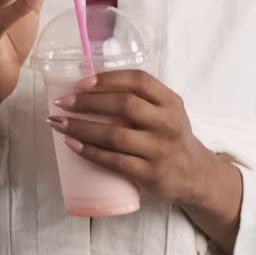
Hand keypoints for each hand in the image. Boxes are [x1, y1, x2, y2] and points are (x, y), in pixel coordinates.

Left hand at [45, 69, 219, 206]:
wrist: (196, 176)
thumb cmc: (171, 137)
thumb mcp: (167, 111)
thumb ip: (141, 98)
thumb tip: (90, 85)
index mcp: (171, 102)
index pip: (138, 80)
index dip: (107, 78)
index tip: (81, 82)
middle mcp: (168, 123)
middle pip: (123, 105)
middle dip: (87, 102)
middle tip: (62, 102)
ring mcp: (159, 150)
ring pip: (114, 135)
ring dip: (81, 127)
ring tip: (58, 123)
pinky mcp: (150, 174)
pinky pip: (114, 161)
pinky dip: (89, 151)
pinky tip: (72, 144)